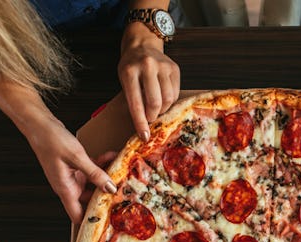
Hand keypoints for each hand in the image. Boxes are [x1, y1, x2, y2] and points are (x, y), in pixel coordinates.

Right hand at [26, 115, 116, 222]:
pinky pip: (92, 170)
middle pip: (90, 201)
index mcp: (65, 189)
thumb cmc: (50, 140)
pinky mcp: (76, 167)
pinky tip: (112, 157)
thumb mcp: (76, 157)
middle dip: (106, 198)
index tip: (109, 221)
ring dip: (107, 179)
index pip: (78, 216)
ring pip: (94, 184)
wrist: (39, 123)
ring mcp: (73, 176)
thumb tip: (110, 188)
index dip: (91, 221)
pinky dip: (102, 165)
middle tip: (124, 194)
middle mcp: (69, 186)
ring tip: (121, 173)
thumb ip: (94, 173)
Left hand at [119, 26, 180, 140]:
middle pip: (155, 103)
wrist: (142, 45)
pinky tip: (163, 98)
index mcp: (130, 72)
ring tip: (156, 107)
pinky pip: (175, 93)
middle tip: (150, 119)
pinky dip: (170, 101)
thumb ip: (133, 100)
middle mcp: (147, 67)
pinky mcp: (174, 69)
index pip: (136, 103)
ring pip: (168, 99)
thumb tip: (144, 127)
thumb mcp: (124, 81)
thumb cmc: (131, 67)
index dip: (140, 123)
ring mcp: (163, 66)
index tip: (144, 136)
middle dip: (153, 116)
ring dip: (162, 109)